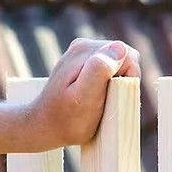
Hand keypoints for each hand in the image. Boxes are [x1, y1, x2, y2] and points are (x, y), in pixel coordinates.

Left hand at [21, 38, 139, 149]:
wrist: (43, 126)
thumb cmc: (66, 119)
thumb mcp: (84, 98)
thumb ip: (100, 70)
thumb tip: (119, 48)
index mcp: (87, 50)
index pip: (128, 56)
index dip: (129, 78)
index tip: (115, 98)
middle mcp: (85, 45)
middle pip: (124, 57)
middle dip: (123, 80)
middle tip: (108, 102)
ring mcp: (82, 52)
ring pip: (118, 63)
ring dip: (116, 83)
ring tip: (101, 102)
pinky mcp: (82, 62)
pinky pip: (108, 68)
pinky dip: (109, 84)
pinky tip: (97, 98)